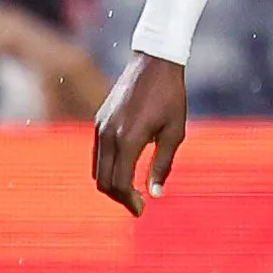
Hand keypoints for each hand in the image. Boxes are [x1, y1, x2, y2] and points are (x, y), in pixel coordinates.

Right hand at [91, 53, 189, 213]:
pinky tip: (125, 170)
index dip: (130, 201)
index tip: (142, 210)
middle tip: (138, 204)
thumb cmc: (170, 96)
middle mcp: (109, 134)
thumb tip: (155, 193)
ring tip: (132, 190)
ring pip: (97, 169)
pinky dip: (108, 168)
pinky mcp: (99, 120)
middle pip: (104, 181)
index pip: (120, 183)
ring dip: (112, 184)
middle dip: (119, 197)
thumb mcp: (174, 132)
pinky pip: (98, 153)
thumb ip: (163, 164)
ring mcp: (100, 126)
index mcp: (128, 139)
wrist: (154, 62)